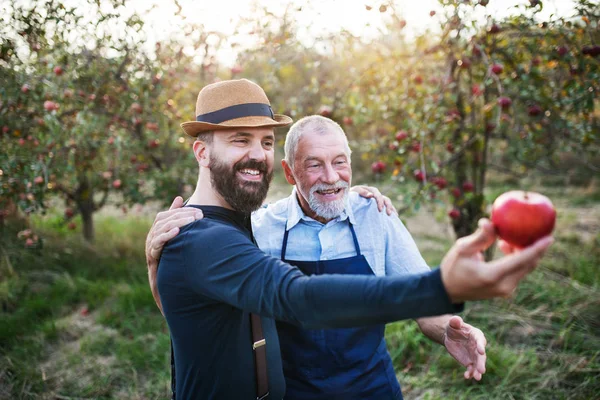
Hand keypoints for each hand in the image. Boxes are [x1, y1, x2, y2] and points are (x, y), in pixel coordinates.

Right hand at [145, 196, 203, 312]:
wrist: (166, 288)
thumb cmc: (174, 263)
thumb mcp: (180, 244)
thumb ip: (181, 225)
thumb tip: (180, 200)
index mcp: (158, 232)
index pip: (165, 215)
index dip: (180, 210)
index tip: (197, 211)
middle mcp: (152, 238)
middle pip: (163, 220)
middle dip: (181, 215)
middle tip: (198, 215)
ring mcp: (150, 247)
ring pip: (160, 229)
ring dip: (176, 223)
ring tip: (191, 221)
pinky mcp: (152, 258)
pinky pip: (156, 243)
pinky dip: (166, 236)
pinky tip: (178, 231)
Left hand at [350, 185, 396, 215]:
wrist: (349, 199)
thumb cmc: (350, 196)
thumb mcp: (354, 192)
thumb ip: (361, 192)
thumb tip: (371, 195)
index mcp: (370, 190)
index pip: (377, 194)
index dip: (379, 201)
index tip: (380, 209)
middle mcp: (375, 195)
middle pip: (384, 198)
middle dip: (387, 206)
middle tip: (388, 213)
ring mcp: (377, 200)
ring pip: (387, 202)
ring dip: (391, 208)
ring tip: (393, 215)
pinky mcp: (378, 205)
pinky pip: (387, 207)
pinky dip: (392, 210)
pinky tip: (395, 216)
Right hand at [440, 218, 552, 301]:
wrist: (448, 291)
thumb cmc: (453, 267)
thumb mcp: (462, 249)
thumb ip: (480, 236)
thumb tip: (490, 221)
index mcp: (493, 275)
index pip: (522, 260)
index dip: (538, 248)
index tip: (550, 237)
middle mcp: (503, 286)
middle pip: (528, 265)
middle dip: (534, 248)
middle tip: (535, 231)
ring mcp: (506, 290)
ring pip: (525, 269)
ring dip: (523, 253)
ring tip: (509, 239)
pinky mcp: (505, 291)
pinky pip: (519, 273)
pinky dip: (518, 260)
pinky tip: (506, 248)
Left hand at [443, 316, 486, 380]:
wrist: (450, 336)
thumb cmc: (454, 327)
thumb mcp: (453, 323)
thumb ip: (455, 321)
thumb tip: (456, 319)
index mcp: (476, 335)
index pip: (480, 341)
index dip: (481, 346)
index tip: (481, 351)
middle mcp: (478, 346)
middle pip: (481, 356)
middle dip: (481, 363)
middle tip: (482, 371)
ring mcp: (474, 355)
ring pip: (478, 364)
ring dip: (478, 371)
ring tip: (477, 378)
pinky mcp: (469, 361)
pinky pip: (471, 368)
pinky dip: (469, 373)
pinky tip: (467, 376)